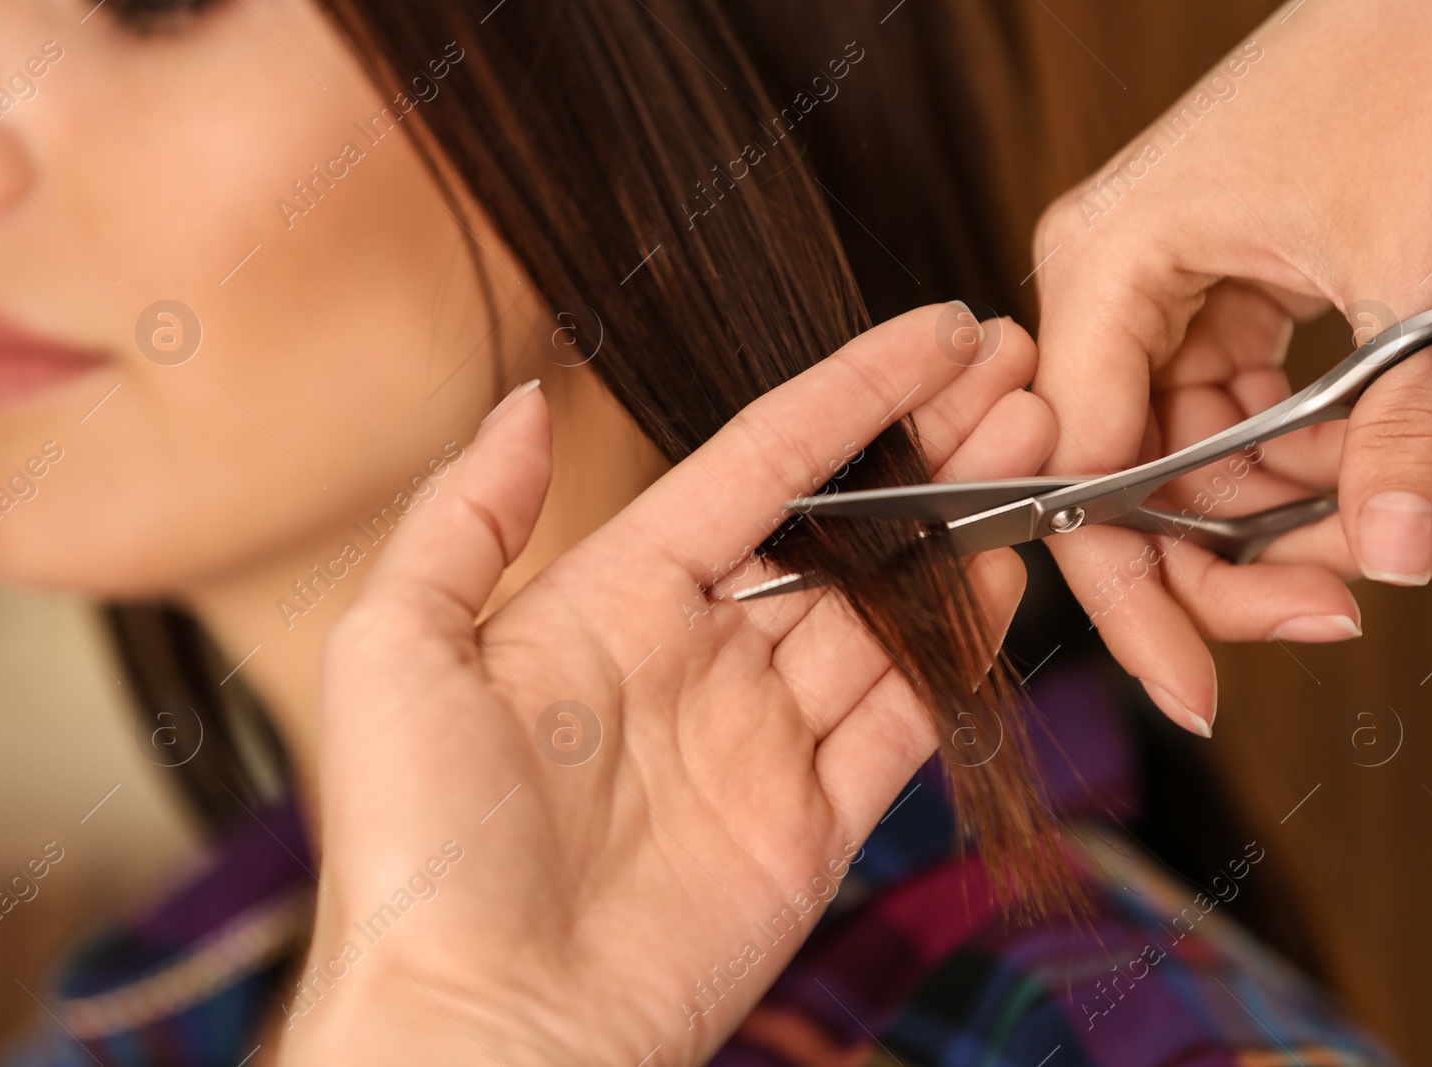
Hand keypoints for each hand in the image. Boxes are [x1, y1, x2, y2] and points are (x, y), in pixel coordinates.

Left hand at [275, 306, 1055, 1066]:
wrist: (478, 1029)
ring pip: (886, 611)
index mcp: (610, 600)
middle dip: (929, 448)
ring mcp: (761, 741)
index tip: (932, 334)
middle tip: (1016, 378)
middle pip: (838, 530)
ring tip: (1035, 447)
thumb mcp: (396, 652)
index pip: (755, 467)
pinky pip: (904, 717)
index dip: (847, 394)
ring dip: (961, 526)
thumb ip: (464, 517)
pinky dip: (962, 648)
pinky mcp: (811, 824)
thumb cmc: (418, 848)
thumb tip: (528, 403)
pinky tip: (1004, 571)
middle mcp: (696, 658)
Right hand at [1029, 0, 1431, 734]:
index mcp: (1104, 266)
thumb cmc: (1421, 65)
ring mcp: (1160, 288)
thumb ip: (1404, 426)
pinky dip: (1308, 449)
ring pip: (1192, 455)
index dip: (1141, 594)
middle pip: (1134, 480)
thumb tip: (1399, 559)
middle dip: (1234, 557)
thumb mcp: (1417, 269)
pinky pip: (1236, 407)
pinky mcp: (1214, 289)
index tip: (1197, 688)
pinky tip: (1386, 470)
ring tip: (1396, 523)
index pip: (1084, 475)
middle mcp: (1110, 284)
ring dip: (1288, 506)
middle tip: (1333, 613)